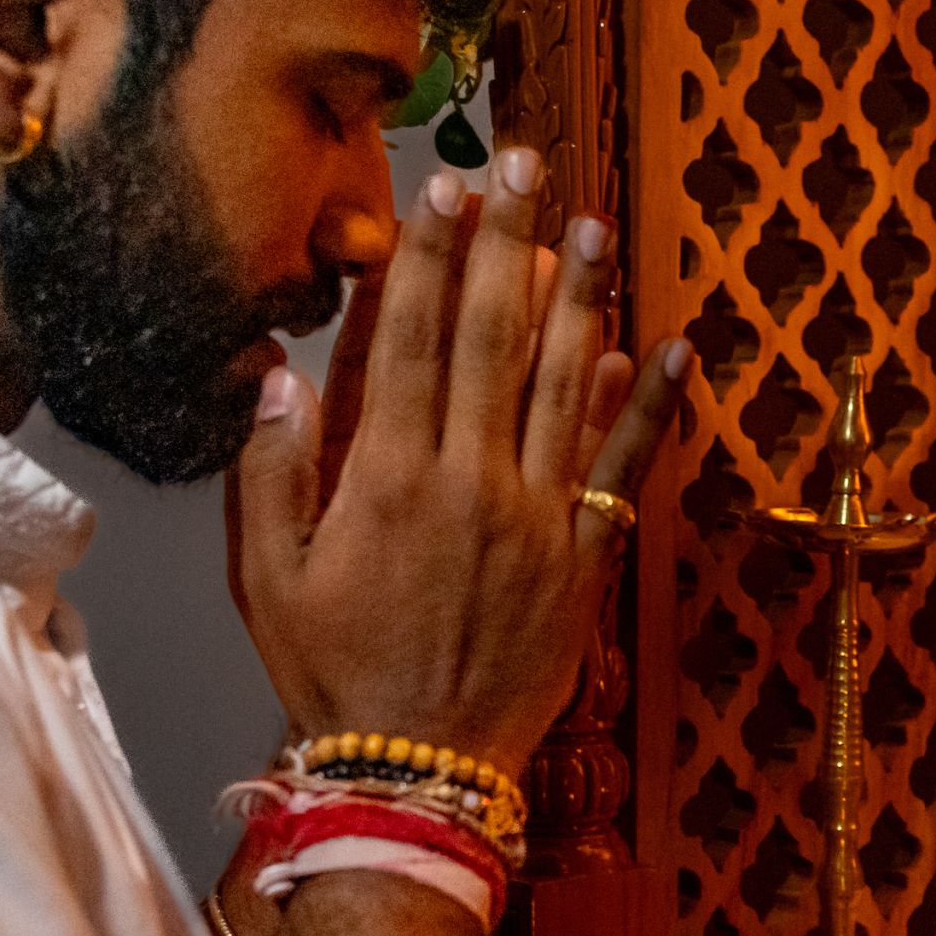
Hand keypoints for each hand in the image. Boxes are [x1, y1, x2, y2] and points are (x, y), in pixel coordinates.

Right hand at [232, 149, 693, 771]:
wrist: (416, 773)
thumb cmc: (332, 673)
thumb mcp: (266, 579)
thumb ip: (268, 472)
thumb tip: (279, 372)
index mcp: (387, 480)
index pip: (414, 338)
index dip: (432, 254)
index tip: (446, 187)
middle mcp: (471, 483)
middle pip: (498, 336)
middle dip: (512, 240)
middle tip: (526, 163)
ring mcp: (537, 520)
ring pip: (571, 384)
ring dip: (584, 298)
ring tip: (592, 224)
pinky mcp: (582, 561)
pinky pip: (623, 471)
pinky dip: (651, 410)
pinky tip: (669, 350)